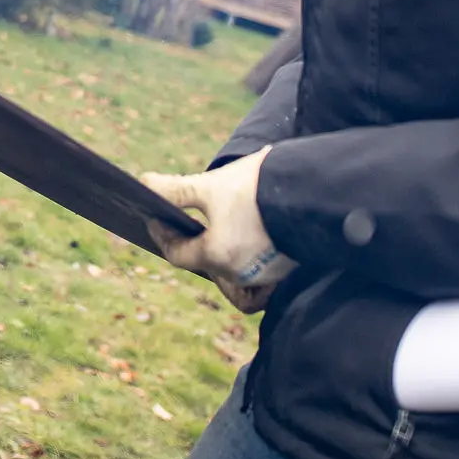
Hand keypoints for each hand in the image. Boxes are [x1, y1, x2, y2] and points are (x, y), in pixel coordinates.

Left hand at [142, 146, 297, 289]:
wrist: (314, 187)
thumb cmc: (259, 187)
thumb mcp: (211, 186)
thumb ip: (176, 190)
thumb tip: (144, 185)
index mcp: (218, 256)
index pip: (178, 255)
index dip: (163, 235)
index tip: (156, 217)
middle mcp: (241, 273)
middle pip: (205, 263)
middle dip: (193, 242)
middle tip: (186, 220)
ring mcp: (266, 273)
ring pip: (231, 267)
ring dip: (220, 248)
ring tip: (217, 222)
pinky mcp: (286, 266)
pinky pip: (256, 267)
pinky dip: (246, 251)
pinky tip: (245, 228)